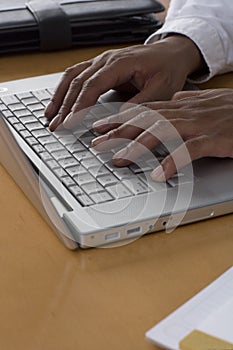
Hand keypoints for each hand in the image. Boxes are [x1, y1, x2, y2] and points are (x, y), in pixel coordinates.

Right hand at [45, 35, 203, 130]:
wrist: (171, 54)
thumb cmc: (168, 70)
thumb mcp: (161, 90)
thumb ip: (140, 106)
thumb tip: (118, 121)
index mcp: (120, 63)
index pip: (93, 85)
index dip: (80, 105)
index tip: (70, 122)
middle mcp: (106, 60)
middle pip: (78, 82)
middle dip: (65, 106)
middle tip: (56, 127)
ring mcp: (101, 61)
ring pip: (72, 77)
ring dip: (60, 97)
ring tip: (50, 117)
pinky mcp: (100, 67)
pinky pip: (76, 75)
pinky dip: (64, 90)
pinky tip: (59, 103)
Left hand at [92, 89, 232, 180]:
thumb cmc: (230, 110)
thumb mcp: (204, 104)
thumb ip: (185, 105)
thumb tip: (169, 105)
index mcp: (181, 106)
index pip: (143, 110)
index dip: (119, 118)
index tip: (99, 126)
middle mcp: (185, 112)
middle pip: (145, 120)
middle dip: (118, 131)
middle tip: (97, 143)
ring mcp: (198, 124)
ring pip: (161, 131)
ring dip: (138, 145)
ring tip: (119, 158)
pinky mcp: (213, 138)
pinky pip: (189, 150)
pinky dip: (172, 161)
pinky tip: (158, 174)